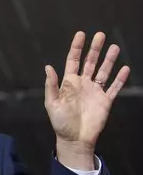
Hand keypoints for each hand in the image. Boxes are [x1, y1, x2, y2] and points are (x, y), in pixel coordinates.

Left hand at [44, 32, 129, 169]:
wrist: (74, 139)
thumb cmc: (60, 122)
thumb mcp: (52, 103)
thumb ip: (51, 85)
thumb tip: (48, 67)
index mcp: (69, 83)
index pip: (73, 61)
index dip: (76, 48)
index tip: (81, 35)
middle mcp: (83, 84)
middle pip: (90, 62)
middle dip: (95, 49)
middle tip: (100, 35)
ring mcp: (95, 91)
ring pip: (104, 71)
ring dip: (109, 60)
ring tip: (114, 47)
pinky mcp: (105, 101)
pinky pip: (114, 87)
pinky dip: (120, 79)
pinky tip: (125, 69)